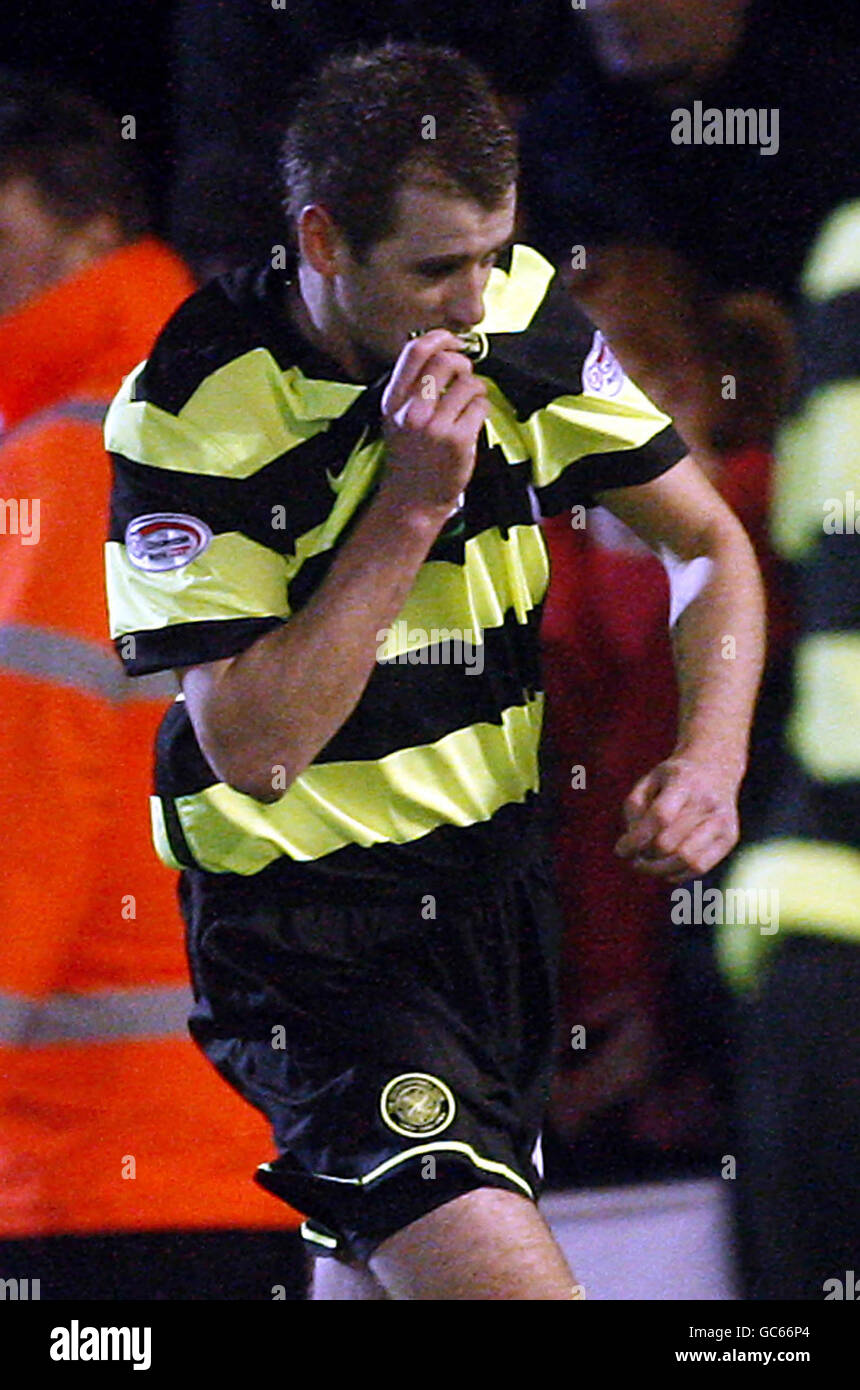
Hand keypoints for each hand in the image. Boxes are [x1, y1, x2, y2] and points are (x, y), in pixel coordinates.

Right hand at [379, 329, 488, 514]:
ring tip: (469, 403)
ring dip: (476, 389)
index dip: (440, 338)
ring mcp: (434, 427)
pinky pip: (480, 406)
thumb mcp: (398, 418)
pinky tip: (473, 421)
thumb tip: (445, 350)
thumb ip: (413, 386)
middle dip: (463, 364)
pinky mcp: (457, 441)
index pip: (415, 352)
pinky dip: (482, 409)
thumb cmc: (410, 455)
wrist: (413, 500)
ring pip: (469, 383)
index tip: (453, 341)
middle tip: (465, 377)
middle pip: (446, 361)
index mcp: (394, 400)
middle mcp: (411, 411)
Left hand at [614, 754, 740, 881]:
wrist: (715, 768)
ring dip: (659, 870)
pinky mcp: (729, 838)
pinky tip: (664, 868)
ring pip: (687, 860)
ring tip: (645, 864)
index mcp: (684, 782)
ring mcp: (722, 821)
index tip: (620, 850)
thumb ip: (635, 808)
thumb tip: (632, 844)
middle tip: (633, 856)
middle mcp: (708, 802)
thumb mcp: (649, 780)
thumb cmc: (673, 778)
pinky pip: (700, 868)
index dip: (637, 839)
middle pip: (670, 842)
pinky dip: (676, 874)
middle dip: (645, 856)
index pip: (660, 816)